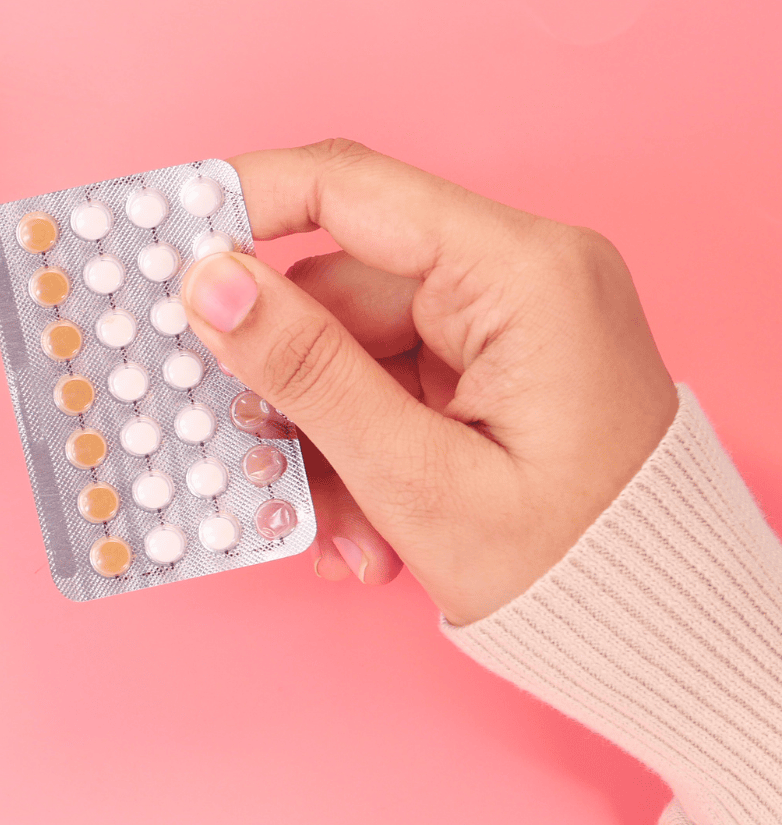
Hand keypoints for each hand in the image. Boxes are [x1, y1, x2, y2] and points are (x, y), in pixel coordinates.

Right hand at [181, 140, 677, 625]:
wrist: (669, 635)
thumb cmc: (580, 572)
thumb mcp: (419, 479)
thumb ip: (308, 373)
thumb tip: (208, 284)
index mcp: (521, 275)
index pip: (349, 190)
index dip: (239, 205)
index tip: (154, 244)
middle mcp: (518, 275)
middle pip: (336, 286)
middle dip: (284, 383)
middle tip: (239, 453)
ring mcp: (506, 320)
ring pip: (349, 346)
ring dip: (320, 439)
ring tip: (338, 530)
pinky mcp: (494, 363)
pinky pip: (385, 383)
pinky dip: (357, 451)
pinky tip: (364, 527)